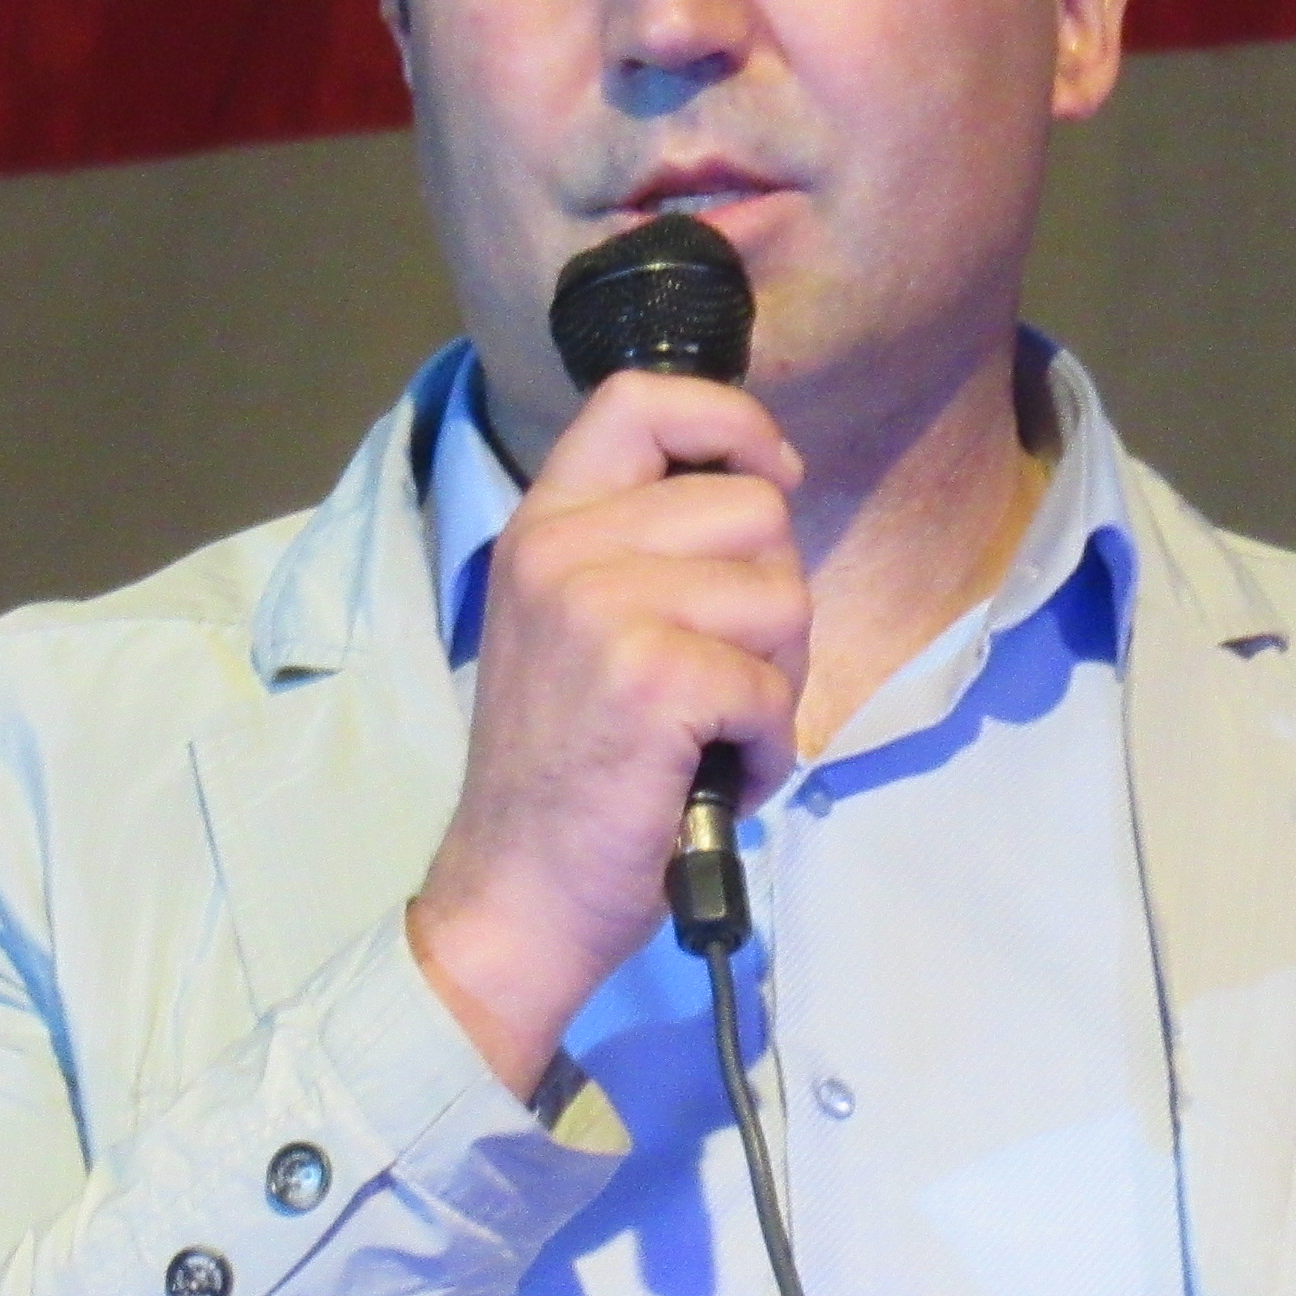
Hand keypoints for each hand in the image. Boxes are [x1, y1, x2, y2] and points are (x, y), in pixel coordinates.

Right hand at [409, 368, 808, 1094]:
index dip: (732, 423)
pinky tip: (713, 779)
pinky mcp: (649, 678)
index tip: (772, 476)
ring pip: (780, 597)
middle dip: (772, 603)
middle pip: (754, 509)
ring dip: (774, 682)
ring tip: (710, 736)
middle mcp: (563, 549)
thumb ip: (644, 554)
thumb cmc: (565, 777)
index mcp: (545, 525)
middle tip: (722, 681)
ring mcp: (601, 608)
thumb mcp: (576, 629)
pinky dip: (767, 749)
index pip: (642, 400)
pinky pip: (772, 687)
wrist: (515, 895)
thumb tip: (766, 493)